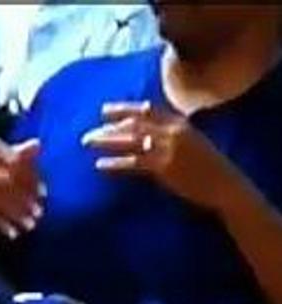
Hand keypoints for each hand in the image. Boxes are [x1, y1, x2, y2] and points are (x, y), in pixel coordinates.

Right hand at [0, 137, 44, 239]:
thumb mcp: (0, 157)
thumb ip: (19, 154)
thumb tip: (38, 144)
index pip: (14, 163)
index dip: (30, 179)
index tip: (44, 194)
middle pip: (4, 182)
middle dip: (23, 200)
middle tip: (39, 214)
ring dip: (13, 214)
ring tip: (28, 226)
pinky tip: (11, 232)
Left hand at [82, 101, 236, 210]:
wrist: (226, 185)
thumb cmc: (208, 167)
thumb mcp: (191, 143)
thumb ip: (170, 135)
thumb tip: (146, 135)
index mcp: (180, 122)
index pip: (146, 110)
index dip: (123, 109)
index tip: (103, 110)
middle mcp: (173, 131)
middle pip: (134, 124)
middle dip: (109, 128)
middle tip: (87, 133)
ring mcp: (169, 148)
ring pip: (131, 140)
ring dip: (107, 141)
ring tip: (87, 143)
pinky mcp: (165, 167)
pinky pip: (134, 163)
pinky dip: (115, 163)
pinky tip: (100, 165)